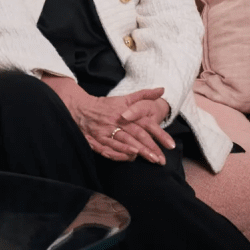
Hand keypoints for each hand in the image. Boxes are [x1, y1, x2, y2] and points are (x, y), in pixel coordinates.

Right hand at [43, 76, 170, 164]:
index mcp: (125, 112)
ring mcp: (105, 131)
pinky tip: (129, 158)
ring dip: (138, 152)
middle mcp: (116, 122)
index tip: (170, 144)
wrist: (79, 108)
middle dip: (150, 148)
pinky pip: (108, 149)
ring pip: (124, 143)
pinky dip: (119, 154)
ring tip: (151, 159)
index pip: (145, 124)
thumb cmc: (105, 105)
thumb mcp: (124, 98)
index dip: (159, 134)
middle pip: (136, 135)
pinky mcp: (96, 140)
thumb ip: (143, 95)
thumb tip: (162, 89)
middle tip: (161, 159)